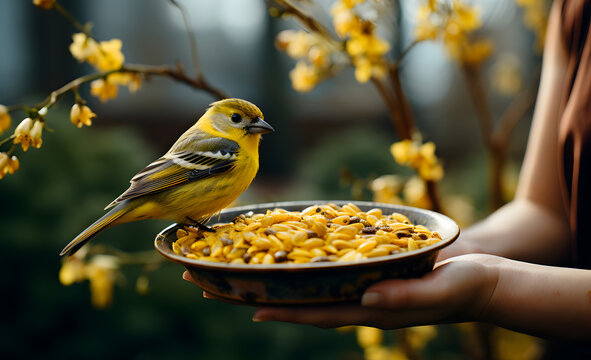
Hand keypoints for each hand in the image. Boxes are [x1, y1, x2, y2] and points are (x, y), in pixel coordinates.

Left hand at [249, 254, 500, 328]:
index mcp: (373, 309)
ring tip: (252, 268)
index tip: (248, 307)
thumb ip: (405, 298)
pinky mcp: (376, 271)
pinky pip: (336, 267)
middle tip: (230, 286)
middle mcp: (362, 300)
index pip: (319, 313)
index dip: (284, 312)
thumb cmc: (465, 288)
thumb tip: (367, 299)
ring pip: (317, 284)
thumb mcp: (438, 291)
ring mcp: (367, 286)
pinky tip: (300, 252)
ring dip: (284, 277)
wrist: (483, 280)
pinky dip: (312, 261)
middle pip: (308, 300)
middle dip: (268, 294)